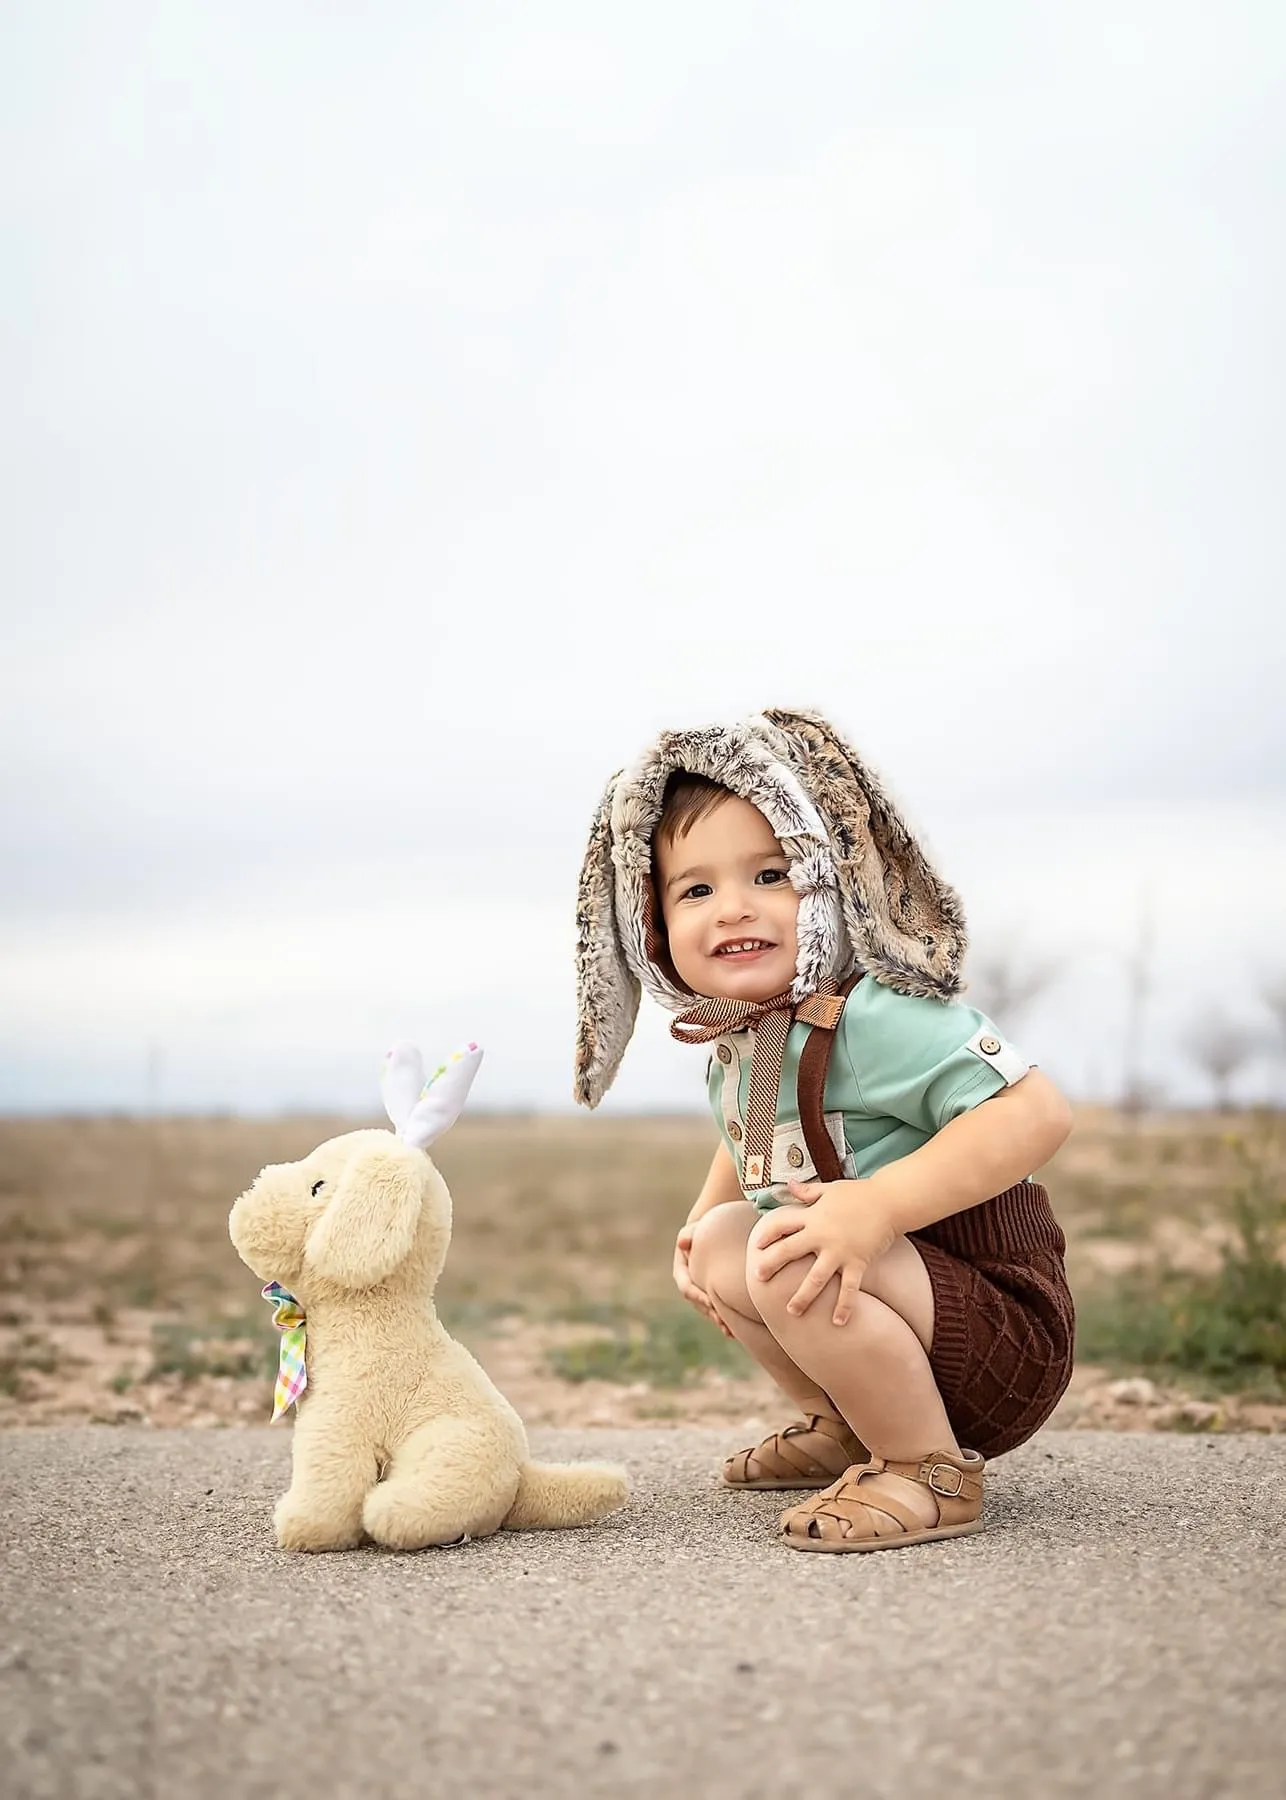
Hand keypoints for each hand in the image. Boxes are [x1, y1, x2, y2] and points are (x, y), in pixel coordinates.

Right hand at [673, 1223, 733, 1336]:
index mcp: (682, 1272)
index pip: (687, 1288)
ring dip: (719, 1320)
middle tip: (722, 1322)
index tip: (710, 1302)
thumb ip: (689, 1234)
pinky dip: (727, 1320)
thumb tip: (682, 1242)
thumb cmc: (703, 1229)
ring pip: (709, 1310)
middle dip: (710, 1314)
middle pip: (699, 1304)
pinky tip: (737, 1331)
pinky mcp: (715, 1295)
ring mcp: (702, 1292)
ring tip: (731, 1331)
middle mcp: (691, 1285)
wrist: (712, 1232)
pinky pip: (719, 1309)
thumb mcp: (695, 1229)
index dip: (698, 1297)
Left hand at [750, 1179, 897, 1326]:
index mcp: (813, 1215)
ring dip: (803, 1296)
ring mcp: (839, 1251)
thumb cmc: (859, 1193)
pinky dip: (844, 1306)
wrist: (890, 1201)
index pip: (782, 1224)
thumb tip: (788, 1185)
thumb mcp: (830, 1189)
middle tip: (758, 1278)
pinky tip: (838, 1323)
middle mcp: (822, 1235)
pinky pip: (849, 1289)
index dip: (767, 1234)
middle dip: (772, 1265)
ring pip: (815, 1278)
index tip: (756, 1245)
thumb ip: (808, 1191)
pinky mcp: (857, 1262)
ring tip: (792, 1311)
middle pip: (789, 1251)